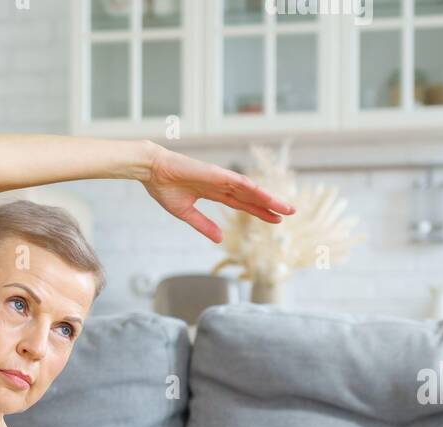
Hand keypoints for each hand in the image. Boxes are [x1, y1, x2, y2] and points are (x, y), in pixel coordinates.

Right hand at [143, 145, 295, 241]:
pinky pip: (240, 183)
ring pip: (250, 190)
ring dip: (268, 199)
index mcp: (213, 192)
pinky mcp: (217, 174)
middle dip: (269, 206)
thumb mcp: (185, 213)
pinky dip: (254, 190)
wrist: (153, 171)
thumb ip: (203, 225)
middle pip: (251, 197)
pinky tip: (267, 197)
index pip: (242, 203)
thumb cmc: (164, 188)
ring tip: (286, 208)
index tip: (274, 220)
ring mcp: (221, 178)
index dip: (258, 211)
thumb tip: (219, 239)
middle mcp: (221, 184)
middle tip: (289, 214)